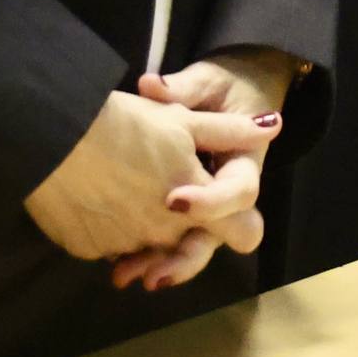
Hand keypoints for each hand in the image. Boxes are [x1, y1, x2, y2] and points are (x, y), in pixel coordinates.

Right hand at [23, 90, 281, 269]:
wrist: (50, 134)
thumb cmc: (124, 124)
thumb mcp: (184, 119)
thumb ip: (231, 131)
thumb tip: (274, 125)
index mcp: (198, 204)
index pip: (244, 233)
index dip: (238, 220)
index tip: (227, 208)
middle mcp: (164, 234)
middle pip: (188, 243)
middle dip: (185, 224)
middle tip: (168, 192)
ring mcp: (123, 246)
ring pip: (146, 247)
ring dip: (145, 229)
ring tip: (129, 191)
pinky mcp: (87, 249)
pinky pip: (110, 246)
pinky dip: (111, 228)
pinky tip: (101, 197)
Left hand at [105, 51, 302, 290]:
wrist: (223, 98)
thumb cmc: (221, 90)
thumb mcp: (208, 83)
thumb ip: (183, 89)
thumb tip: (152, 86)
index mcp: (243, 164)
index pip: (239, 193)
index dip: (212, 203)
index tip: (174, 201)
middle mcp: (226, 196)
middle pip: (216, 236)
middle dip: (186, 257)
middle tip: (155, 273)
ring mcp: (202, 211)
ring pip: (187, 247)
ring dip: (159, 263)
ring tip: (124, 274)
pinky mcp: (177, 215)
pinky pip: (163, 242)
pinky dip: (141, 255)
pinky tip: (114, 263)